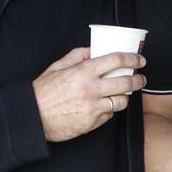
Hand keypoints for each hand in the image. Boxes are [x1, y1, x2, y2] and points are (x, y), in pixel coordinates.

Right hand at [33, 48, 147, 142]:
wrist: (31, 118)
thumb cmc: (42, 92)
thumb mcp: (57, 67)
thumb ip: (77, 56)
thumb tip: (94, 49)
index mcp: (82, 72)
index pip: (116, 60)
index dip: (132, 59)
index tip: (140, 60)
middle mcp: (90, 89)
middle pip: (126, 82)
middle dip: (138, 80)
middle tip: (141, 79)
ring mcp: (92, 107)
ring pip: (121, 101)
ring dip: (125, 97)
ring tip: (122, 94)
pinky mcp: (92, 123)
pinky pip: (109, 115)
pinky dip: (109, 110)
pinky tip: (104, 106)